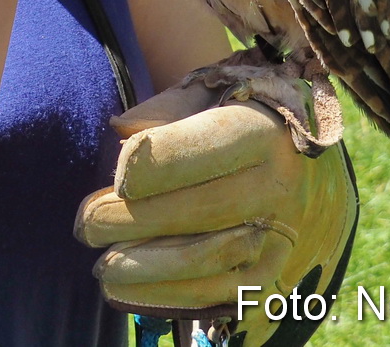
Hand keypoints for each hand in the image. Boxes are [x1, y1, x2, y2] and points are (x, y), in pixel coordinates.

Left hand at [76, 84, 357, 343]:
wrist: (304, 162)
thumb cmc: (236, 117)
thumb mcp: (207, 93)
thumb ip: (163, 109)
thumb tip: (119, 130)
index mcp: (265, 130)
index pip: (203, 149)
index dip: (153, 163)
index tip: (117, 174)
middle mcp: (281, 186)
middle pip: (201, 210)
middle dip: (134, 221)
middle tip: (86, 226)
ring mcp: (283, 236)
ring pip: (209, 260)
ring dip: (147, 268)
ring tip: (101, 266)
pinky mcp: (275, 274)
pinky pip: (218, 295)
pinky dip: (167, 296)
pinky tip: (126, 289)